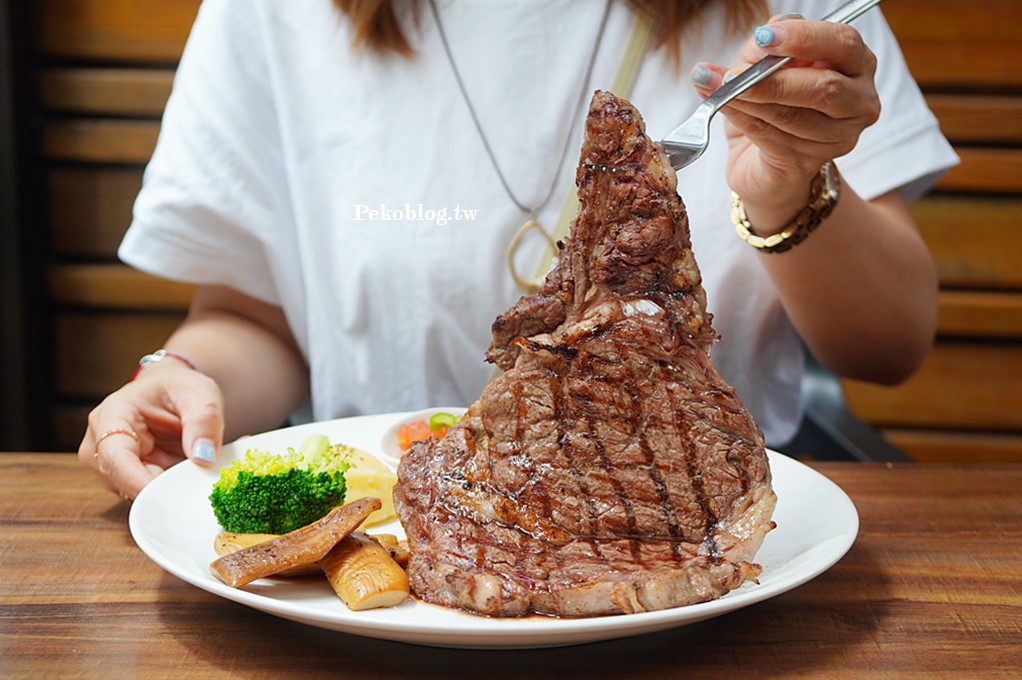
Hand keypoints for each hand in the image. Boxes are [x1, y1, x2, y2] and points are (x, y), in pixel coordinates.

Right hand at [78, 361, 224, 499]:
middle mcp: (99, 440)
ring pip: (129, 491)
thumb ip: (203, 422)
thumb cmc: (179, 388)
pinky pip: (140, 493)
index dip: (136, 480)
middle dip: (155, 487)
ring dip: (160, 489)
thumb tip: (203, 458)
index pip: (113, 455)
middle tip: (189, 484)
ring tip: (184, 468)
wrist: (173, 391)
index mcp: (112, 414)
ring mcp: (107, 461)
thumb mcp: (200, 394)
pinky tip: (178, 475)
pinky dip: (162, 490)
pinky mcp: (121, 476)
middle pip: (118, 480)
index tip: (164, 495)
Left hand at [691, 14, 879, 230]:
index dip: (804, 38)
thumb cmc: (770, 104)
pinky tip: (719, 103)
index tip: (764, 37)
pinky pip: (769, 135)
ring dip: (747, 98)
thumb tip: (766, 33)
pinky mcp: (807, 162)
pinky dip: (740, 116)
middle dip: (773, 78)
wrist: (760, 161)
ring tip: (716, 85)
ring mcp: (837, 137)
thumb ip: (767, 48)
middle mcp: (857, 101)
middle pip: (826, 87)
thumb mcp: (764, 65)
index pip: (843, 43)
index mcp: (856, 64)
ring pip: (791, 114)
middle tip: (734, 72)